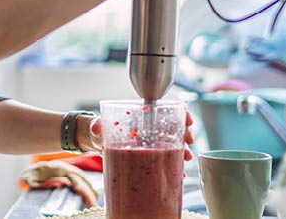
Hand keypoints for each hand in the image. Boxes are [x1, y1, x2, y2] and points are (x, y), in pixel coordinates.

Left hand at [78, 111, 194, 160]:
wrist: (96, 142)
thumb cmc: (100, 128)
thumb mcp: (98, 124)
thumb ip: (97, 124)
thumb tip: (96, 128)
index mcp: (140, 116)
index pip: (164, 111)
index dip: (179, 113)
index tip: (187, 119)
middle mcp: (148, 129)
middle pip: (173, 128)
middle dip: (185, 133)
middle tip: (189, 140)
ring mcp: (149, 143)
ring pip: (171, 144)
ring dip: (182, 150)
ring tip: (186, 158)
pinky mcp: (147, 157)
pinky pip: (164, 160)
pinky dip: (173, 166)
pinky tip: (180, 174)